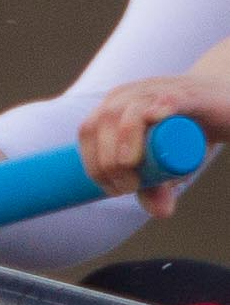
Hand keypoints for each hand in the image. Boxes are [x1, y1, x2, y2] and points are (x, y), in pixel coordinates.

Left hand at [77, 74, 229, 219]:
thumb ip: (159, 186)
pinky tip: (154, 119)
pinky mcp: (188, 93)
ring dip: (125, 141)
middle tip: (129, 186)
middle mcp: (130, 95)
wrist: (226, 106)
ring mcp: (158, 91)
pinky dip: (157, 108)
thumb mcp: (170, 163)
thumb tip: (158, 213)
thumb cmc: (190, 133)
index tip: (112, 189)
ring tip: (133, 167)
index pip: (88, 130)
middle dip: (107, 159)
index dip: (92, 162)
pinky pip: (167, 97)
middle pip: (103, 121)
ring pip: (129, 111)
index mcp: (115, 107)